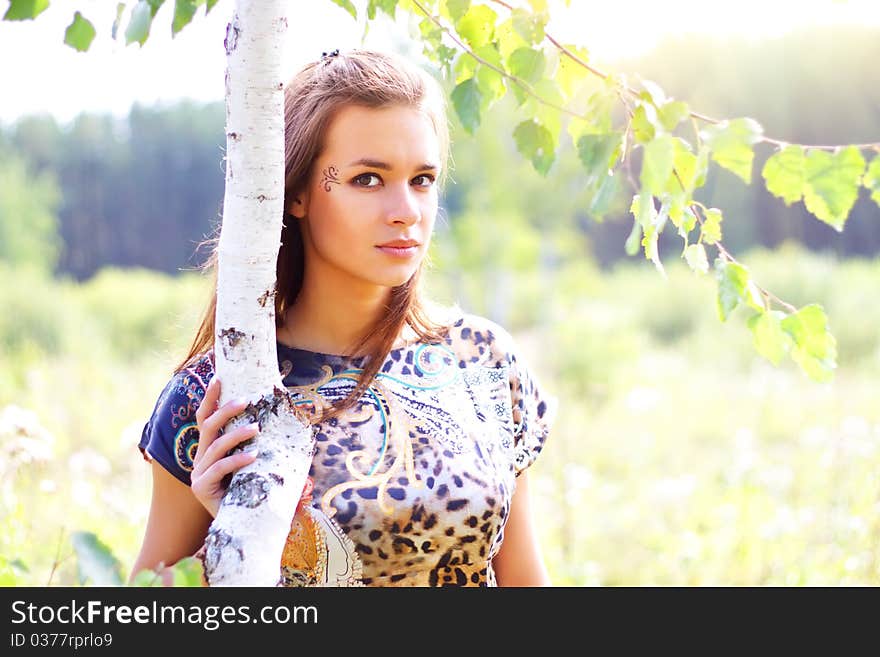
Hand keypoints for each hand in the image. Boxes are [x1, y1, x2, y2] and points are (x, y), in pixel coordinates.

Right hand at [191, 376, 258, 517]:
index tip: (218, 378)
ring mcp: (198, 474)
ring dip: (237, 435)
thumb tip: (279, 419)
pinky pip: (220, 468)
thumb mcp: (255, 463)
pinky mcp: (201, 488)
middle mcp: (200, 459)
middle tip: (245, 400)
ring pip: (215, 446)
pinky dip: (237, 460)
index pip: (205, 419)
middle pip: (207, 427)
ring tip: (257, 428)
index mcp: (209, 450)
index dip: (210, 399)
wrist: (244, 524)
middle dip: (224, 410)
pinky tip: (254, 456)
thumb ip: (256, 444)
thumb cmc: (252, 490)